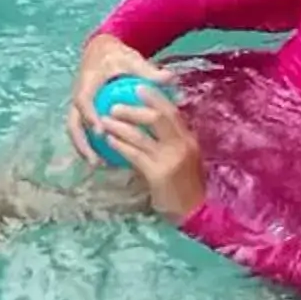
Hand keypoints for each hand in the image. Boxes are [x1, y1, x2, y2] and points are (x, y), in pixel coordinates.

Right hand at [68, 36, 172, 165]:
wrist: (102, 50)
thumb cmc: (117, 56)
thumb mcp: (132, 59)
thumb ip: (149, 71)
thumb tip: (169, 77)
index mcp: (87, 82)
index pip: (84, 101)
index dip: (90, 117)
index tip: (101, 132)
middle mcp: (78, 96)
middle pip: (74, 123)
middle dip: (82, 143)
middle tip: (96, 161)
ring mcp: (79, 106)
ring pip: (76, 131)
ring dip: (84, 149)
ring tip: (99, 166)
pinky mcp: (83, 112)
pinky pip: (84, 131)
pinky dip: (92, 145)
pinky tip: (107, 158)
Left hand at [96, 89, 207, 223]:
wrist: (195, 212)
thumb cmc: (187, 186)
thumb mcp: (184, 160)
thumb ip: (173, 143)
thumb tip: (154, 128)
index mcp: (188, 139)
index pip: (172, 112)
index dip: (155, 97)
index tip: (139, 87)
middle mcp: (182, 145)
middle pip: (158, 117)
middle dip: (135, 108)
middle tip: (115, 104)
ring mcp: (170, 159)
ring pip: (142, 136)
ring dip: (121, 126)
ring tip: (105, 121)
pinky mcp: (158, 174)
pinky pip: (135, 155)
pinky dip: (120, 146)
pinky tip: (109, 142)